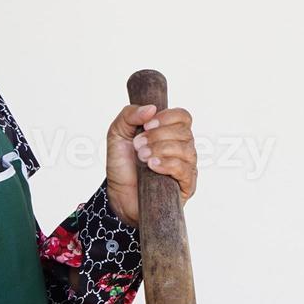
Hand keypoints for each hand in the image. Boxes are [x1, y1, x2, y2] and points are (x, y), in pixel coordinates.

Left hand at [105, 103, 197, 227]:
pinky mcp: (187, 185)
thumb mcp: (117, 133)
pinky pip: (184, 169)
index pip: (183, 117)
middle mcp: (182, 148)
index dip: (167, 117)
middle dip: (158, 136)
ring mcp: (186, 166)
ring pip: (185, 150)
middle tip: (138, 145)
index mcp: (170, 133)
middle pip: (184, 132)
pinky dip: (167, 164)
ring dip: (161, 150)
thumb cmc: (122, 165)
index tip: (147, 125)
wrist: (118, 194)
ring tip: (142, 157)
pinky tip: (152, 166)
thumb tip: (152, 108)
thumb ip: (129, 114)